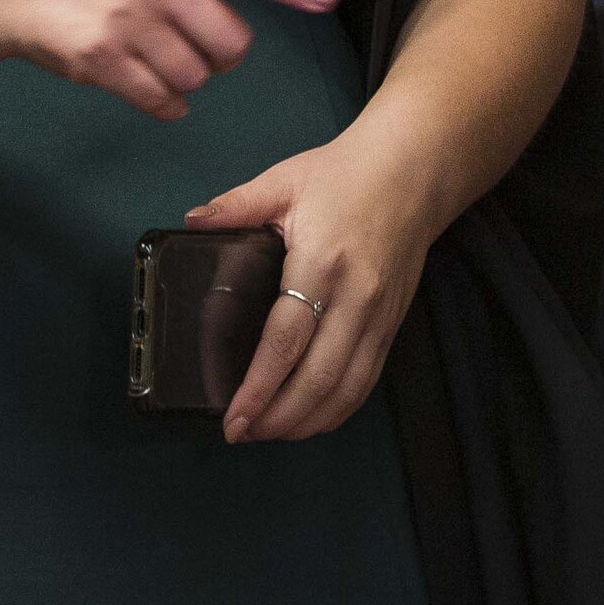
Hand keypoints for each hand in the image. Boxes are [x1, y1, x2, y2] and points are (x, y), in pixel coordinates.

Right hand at [0, 0, 336, 120]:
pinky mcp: (102, 59)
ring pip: (196, 79)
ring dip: (184, 80)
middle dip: (218, 57)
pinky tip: (142, 82)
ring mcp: (128, 21)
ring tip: (150, 56)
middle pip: (231, 47)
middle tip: (189, 45)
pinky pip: (162, 102)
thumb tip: (238, 19)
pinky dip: (163, 103)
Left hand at [186, 137, 436, 444]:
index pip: (287, 340)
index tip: (234, 416)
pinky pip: (367, 380)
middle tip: (243, 434)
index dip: (260, 385)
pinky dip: (339, 408)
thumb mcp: (283, 180)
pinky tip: (312, 418)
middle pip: (319, 378)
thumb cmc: (343, 175)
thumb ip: (235, 205)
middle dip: (279, 417)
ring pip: (348, 389)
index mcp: (321, 263)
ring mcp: (380, 316)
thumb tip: (190, 222)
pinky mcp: (394, 323)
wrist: (413, 170)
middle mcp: (356, 299)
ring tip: (270, 433)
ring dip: (309, 421)